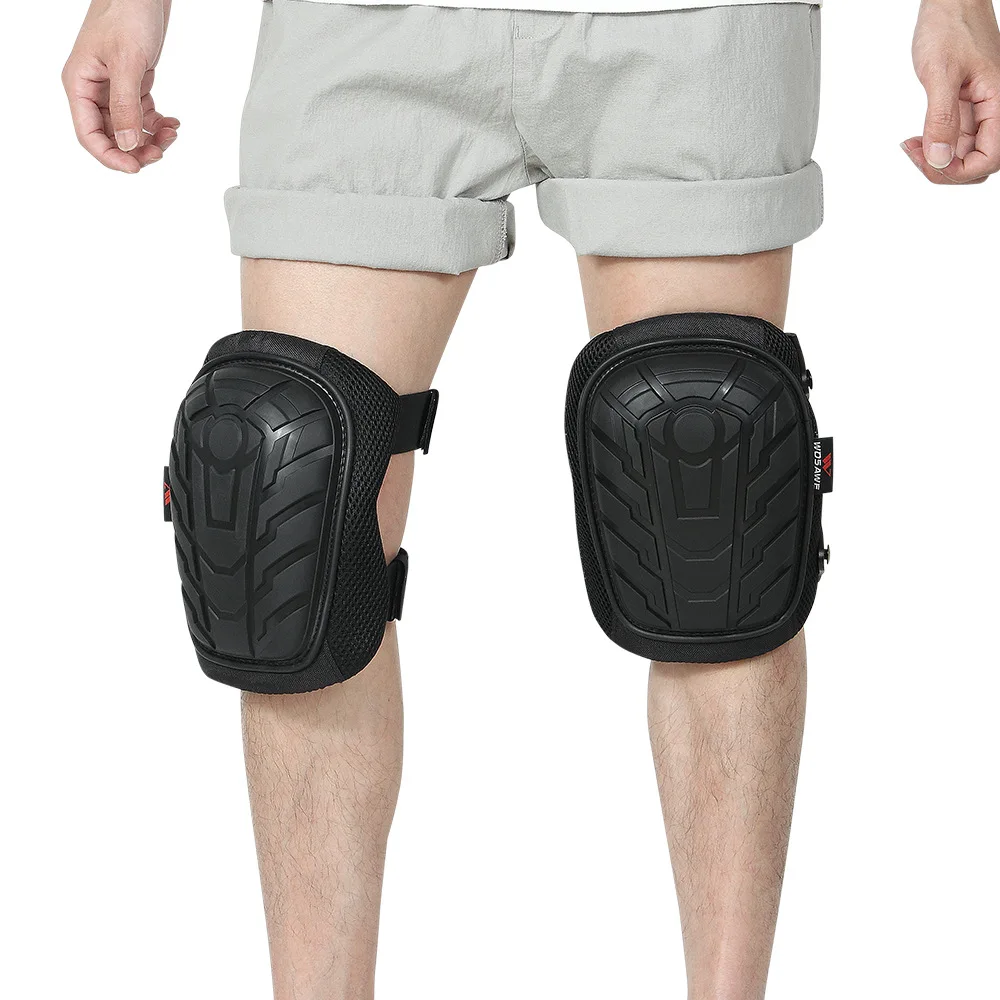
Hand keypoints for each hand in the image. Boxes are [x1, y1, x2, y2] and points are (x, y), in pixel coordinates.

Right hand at [62, 0, 178, 172]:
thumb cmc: (127, 12)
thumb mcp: (126, 62)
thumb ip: (125, 106)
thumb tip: (127, 143)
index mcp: (80, 84)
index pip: (88, 134)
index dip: (111, 156)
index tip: (135, 168)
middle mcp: (94, 89)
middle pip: (111, 136)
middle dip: (136, 149)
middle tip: (160, 152)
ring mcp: (113, 88)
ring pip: (129, 129)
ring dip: (151, 138)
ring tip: (171, 134)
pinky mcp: (132, 83)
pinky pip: (143, 114)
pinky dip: (158, 123)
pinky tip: (172, 123)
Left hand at [903, 0, 999, 183]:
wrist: (950, 3)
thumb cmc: (950, 26)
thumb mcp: (941, 72)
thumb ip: (941, 117)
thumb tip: (940, 157)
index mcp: (999, 101)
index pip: (990, 158)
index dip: (959, 170)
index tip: (929, 161)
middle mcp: (994, 109)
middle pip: (979, 163)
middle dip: (945, 169)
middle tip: (915, 154)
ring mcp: (979, 111)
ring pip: (965, 156)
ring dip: (937, 160)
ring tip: (912, 146)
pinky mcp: (965, 109)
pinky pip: (955, 141)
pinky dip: (934, 147)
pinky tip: (916, 140)